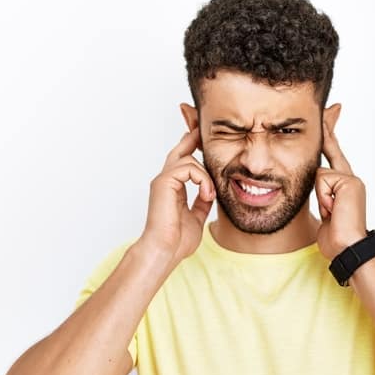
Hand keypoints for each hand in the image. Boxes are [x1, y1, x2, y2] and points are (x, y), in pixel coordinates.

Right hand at [140, 127, 215, 264]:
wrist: (164, 251)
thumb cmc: (177, 241)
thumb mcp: (197, 216)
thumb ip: (202, 202)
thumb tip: (211, 192)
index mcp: (173, 187)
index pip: (183, 160)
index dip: (192, 146)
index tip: (201, 136)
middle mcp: (166, 180)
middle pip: (181, 148)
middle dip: (193, 134)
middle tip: (201, 122)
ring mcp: (163, 180)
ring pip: (189, 159)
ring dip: (206, 176)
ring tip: (210, 195)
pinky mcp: (163, 182)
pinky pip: (189, 167)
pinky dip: (203, 180)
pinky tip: (206, 195)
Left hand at [314, 117, 367, 259]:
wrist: (348, 247)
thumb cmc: (335, 236)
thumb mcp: (325, 210)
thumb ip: (322, 191)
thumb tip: (317, 177)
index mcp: (344, 185)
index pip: (333, 153)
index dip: (330, 133)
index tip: (331, 113)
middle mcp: (350, 179)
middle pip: (330, 149)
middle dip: (329, 127)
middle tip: (334, 106)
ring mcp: (351, 179)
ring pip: (319, 174)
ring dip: (320, 196)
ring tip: (331, 213)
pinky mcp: (350, 182)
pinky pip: (323, 181)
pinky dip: (324, 198)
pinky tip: (333, 211)